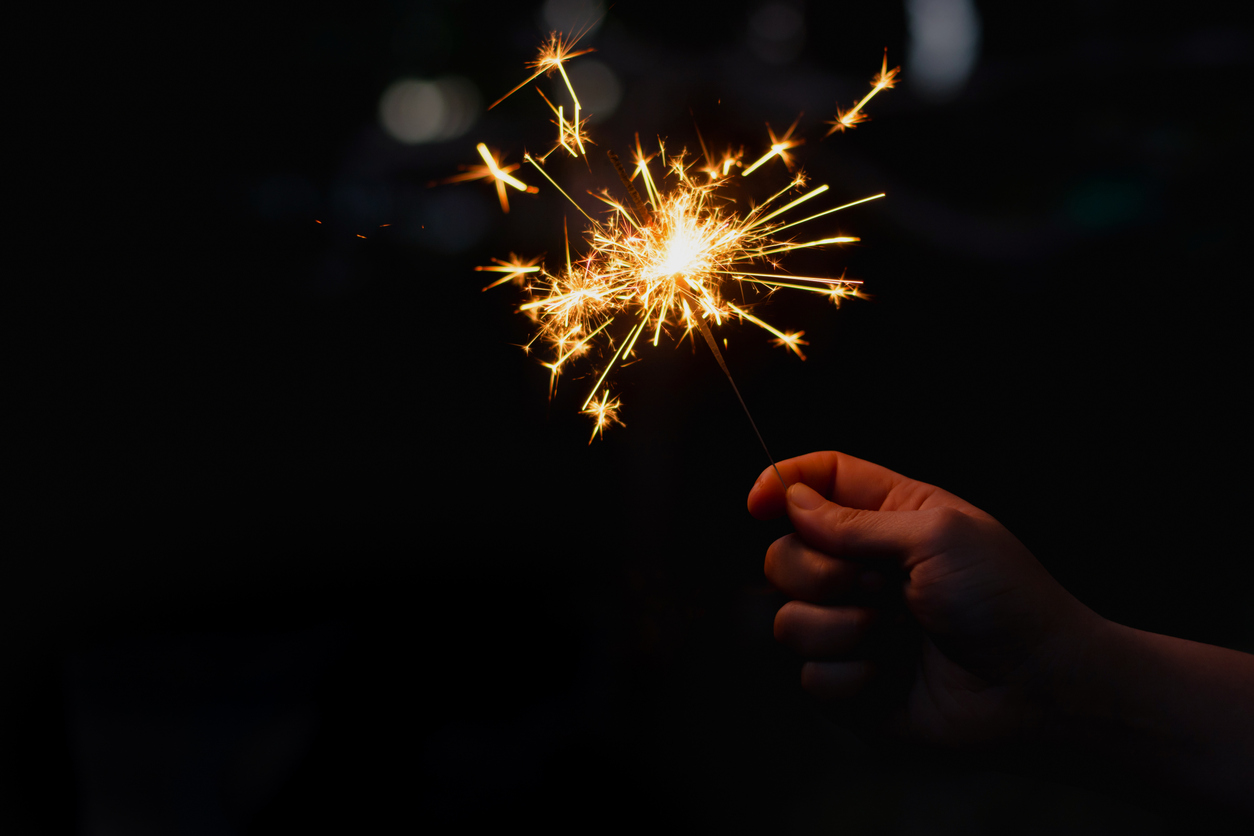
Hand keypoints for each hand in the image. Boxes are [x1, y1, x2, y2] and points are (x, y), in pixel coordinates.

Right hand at [748, 451, 1100, 748]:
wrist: (1038, 686)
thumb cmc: (1004, 599)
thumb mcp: (938, 537)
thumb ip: (856, 521)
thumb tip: (792, 501)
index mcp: (889, 516)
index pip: (818, 479)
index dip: (781, 483)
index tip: (758, 504)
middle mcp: (864, 566)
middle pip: (785, 552)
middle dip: (818, 573)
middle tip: (876, 586)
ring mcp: (855, 624)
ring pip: (788, 618)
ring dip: (837, 629)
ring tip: (890, 634)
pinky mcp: (853, 679)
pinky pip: (808, 675)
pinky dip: (847, 677)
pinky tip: (888, 675)